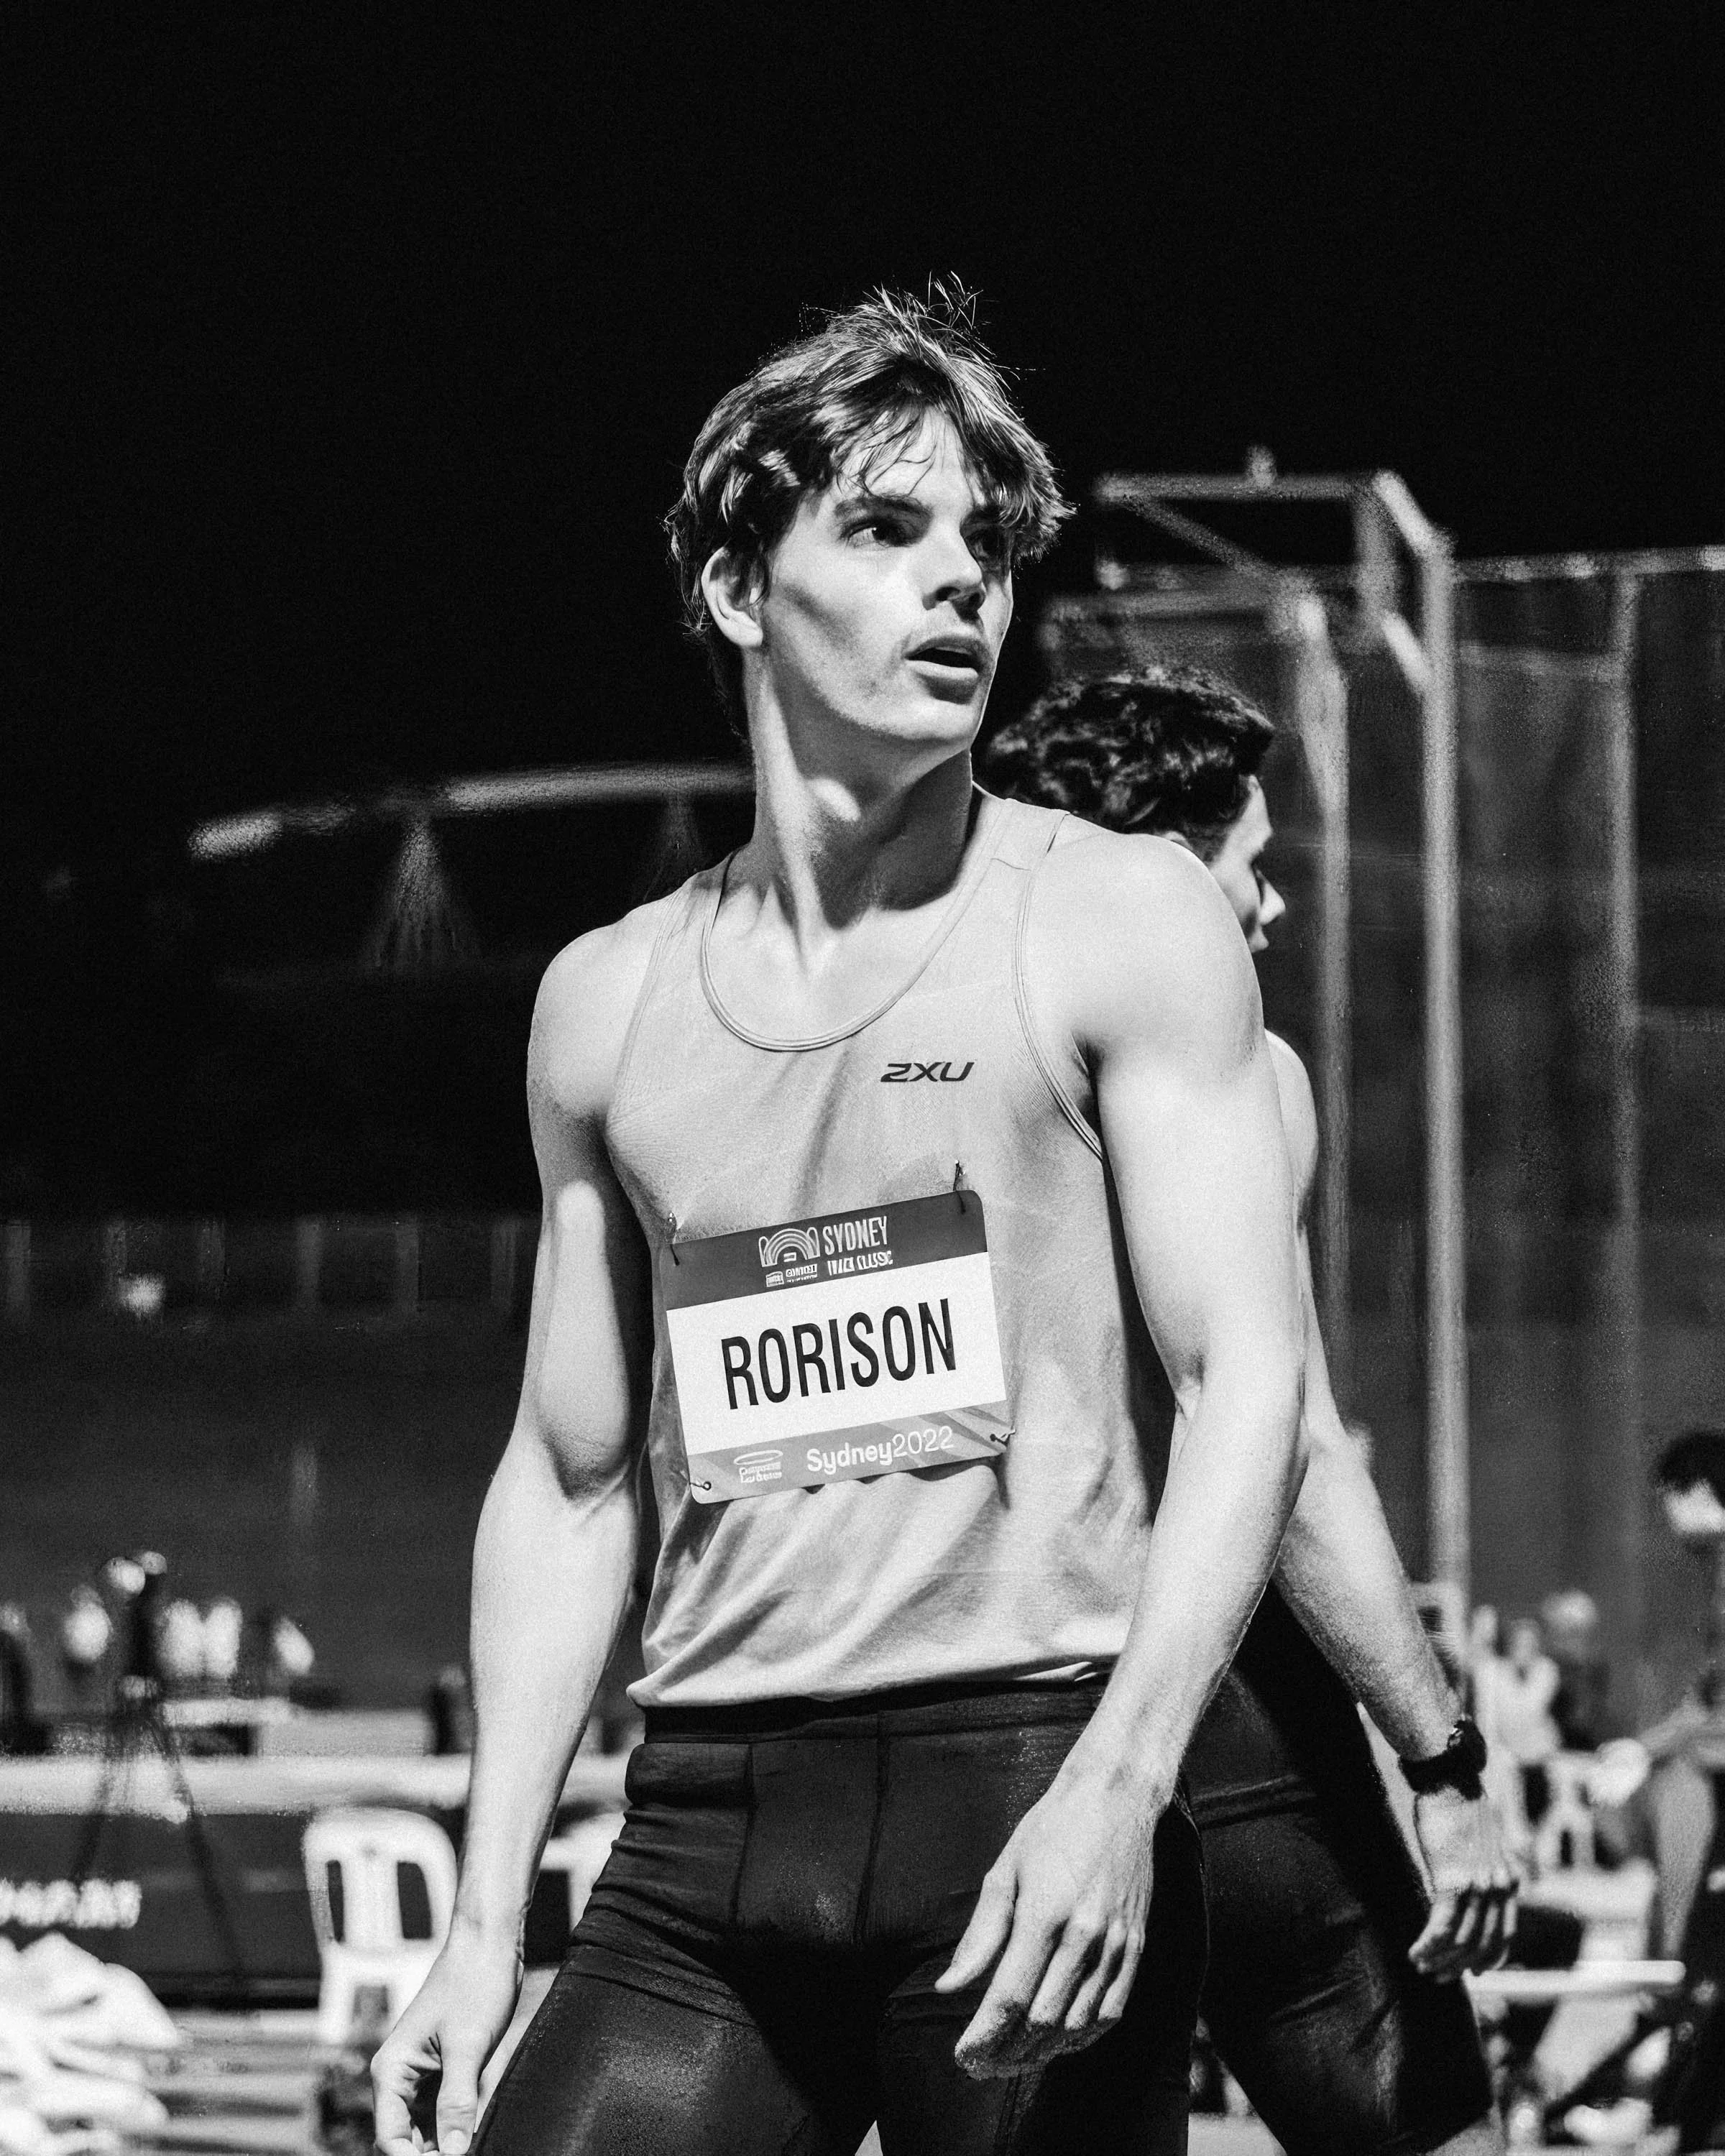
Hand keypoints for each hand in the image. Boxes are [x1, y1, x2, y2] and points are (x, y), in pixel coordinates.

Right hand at [371, 1927, 522, 2154]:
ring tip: (474, 2146)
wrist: (490, 1944)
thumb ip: (457, 2102)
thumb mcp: (467, 2046)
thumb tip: (453, 2153)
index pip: (391, 2139)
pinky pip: (444, 2112)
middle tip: (467, 2154)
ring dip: (445, 2144)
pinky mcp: (445, 2070)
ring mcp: (422, 2075)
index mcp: (391, 2071)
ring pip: (427, 2130)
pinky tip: (477, 2133)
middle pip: (406, 2140)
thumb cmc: (474, 1984)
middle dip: (432, 2154)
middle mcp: (400, 2077)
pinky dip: (458, 2126)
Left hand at [935, 1760, 1159, 2079]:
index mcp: (1045, 1914)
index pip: (1009, 1998)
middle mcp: (1084, 1935)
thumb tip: (949, 1988)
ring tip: (1012, 2061)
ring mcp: (1116, 1944)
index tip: (962, 2056)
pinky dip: (1082, 2038)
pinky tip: (1058, 2043)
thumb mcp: (1005, 1870)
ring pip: (1077, 2025)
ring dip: (1042, 2054)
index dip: (983, 2037)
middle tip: (981, 2067)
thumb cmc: (1051, 1828)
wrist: (1116, 1797)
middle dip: (1008, 2054)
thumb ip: (980, 1935)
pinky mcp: (1136, 1947)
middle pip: (1043, 2021)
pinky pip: (1111, 2012)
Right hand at [1408, 1786, 1517, 1978]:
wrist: (1450, 1780)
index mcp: (1507, 1880)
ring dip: (1440, 1960)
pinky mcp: (1452, 1882)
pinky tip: (1415, 1952)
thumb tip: (1483, 1888)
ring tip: (1421, 1966)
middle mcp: (1497, 1888)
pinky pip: (1442, 1927)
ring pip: (1461, 1941)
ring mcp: (1477, 1887)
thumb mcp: (1484, 1843)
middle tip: (1440, 1977)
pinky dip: (1428, 1945)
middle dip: (1460, 1966)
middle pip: (1483, 1944)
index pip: (1505, 1935)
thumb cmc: (1460, 1806)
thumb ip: (1487, 1870)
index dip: (1490, 1959)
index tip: (1474, 1971)